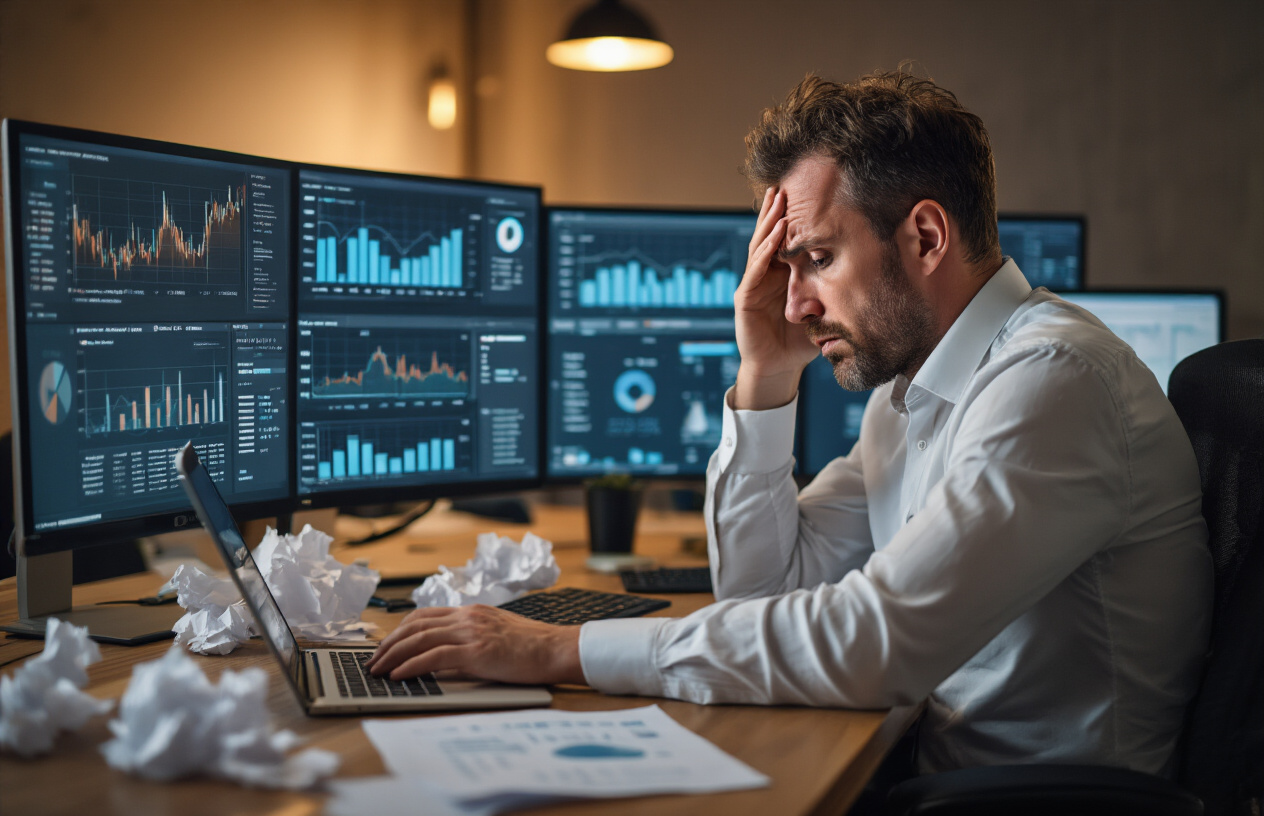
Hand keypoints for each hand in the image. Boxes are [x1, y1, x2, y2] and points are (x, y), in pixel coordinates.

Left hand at [365, 604, 584, 685]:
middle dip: (389, 644)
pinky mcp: (476, 652)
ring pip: (419, 639)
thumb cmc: (532, 646)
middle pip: (415, 625)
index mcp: (471, 612)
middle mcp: (467, 617)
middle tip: (373, 660)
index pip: (425, 616)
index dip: (400, 631)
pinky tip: (399, 675)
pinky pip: (434, 656)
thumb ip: (471, 636)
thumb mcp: (496, 633)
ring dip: (393, 655)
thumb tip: (446, 654)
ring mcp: (471, 632)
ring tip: (378, 669)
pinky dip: (412, 665)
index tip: (386, 645)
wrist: (555, 649)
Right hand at [732, 187, 818, 409]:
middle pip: (769, 236)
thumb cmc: (799, 342)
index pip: (785, 241)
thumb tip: (867, 275)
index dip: (790, 218)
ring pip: (759, 247)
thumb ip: (835, 292)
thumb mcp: (823, 310)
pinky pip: (755, 270)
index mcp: (781, 276)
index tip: (803, 194)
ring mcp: (753, 285)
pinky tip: (776, 234)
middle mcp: (764, 276)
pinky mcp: (744, 298)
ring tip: (777, 199)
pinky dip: (765, 251)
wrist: (778, 368)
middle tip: (784, 184)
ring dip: (768, 222)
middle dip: (775, 210)